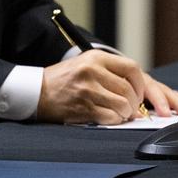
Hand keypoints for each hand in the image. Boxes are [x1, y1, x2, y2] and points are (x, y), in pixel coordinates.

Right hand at [37, 50, 177, 124]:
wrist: (37, 91)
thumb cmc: (64, 80)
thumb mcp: (87, 64)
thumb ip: (111, 73)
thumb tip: (138, 94)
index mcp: (96, 57)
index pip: (131, 68)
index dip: (140, 84)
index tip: (138, 93)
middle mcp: (92, 71)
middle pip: (128, 89)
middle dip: (133, 103)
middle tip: (129, 108)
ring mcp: (87, 89)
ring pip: (122, 105)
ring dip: (125, 113)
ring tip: (119, 113)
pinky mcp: (83, 107)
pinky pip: (110, 117)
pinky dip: (113, 120)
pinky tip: (108, 117)